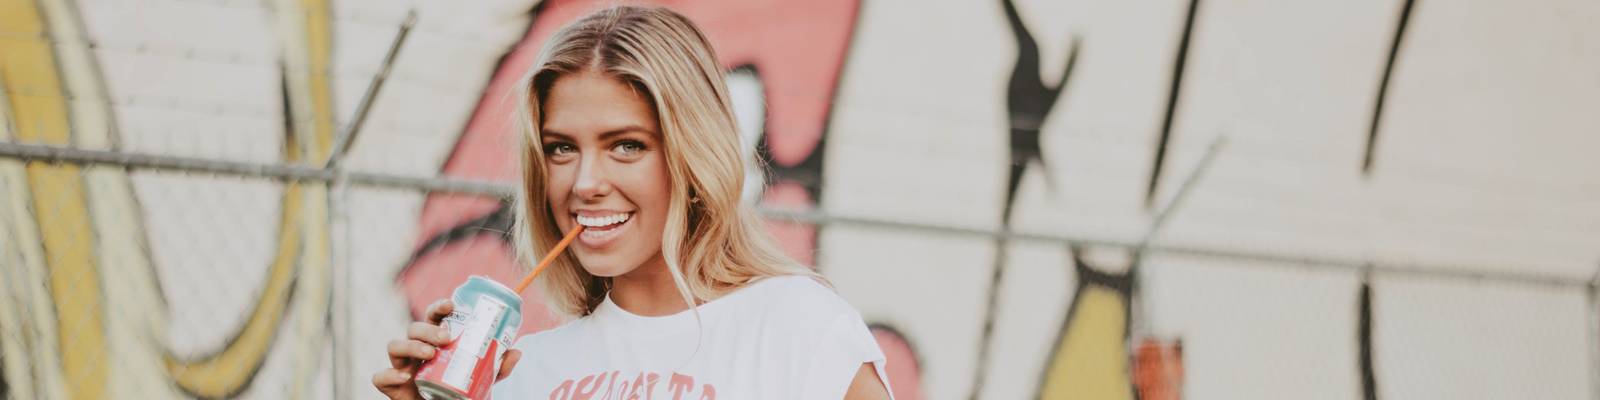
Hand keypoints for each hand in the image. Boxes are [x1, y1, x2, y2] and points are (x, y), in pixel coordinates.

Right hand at [372, 300, 522, 398]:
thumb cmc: (460, 391)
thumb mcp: (483, 379)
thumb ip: (498, 367)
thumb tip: (517, 351)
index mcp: (435, 341)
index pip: (433, 317)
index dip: (439, 307)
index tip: (451, 305)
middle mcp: (416, 349)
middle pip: (414, 328)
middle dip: (428, 329)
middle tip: (447, 338)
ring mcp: (402, 366)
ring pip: (394, 345)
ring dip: (411, 346)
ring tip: (430, 354)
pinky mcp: (392, 386)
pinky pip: (380, 377)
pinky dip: (389, 374)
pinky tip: (405, 375)